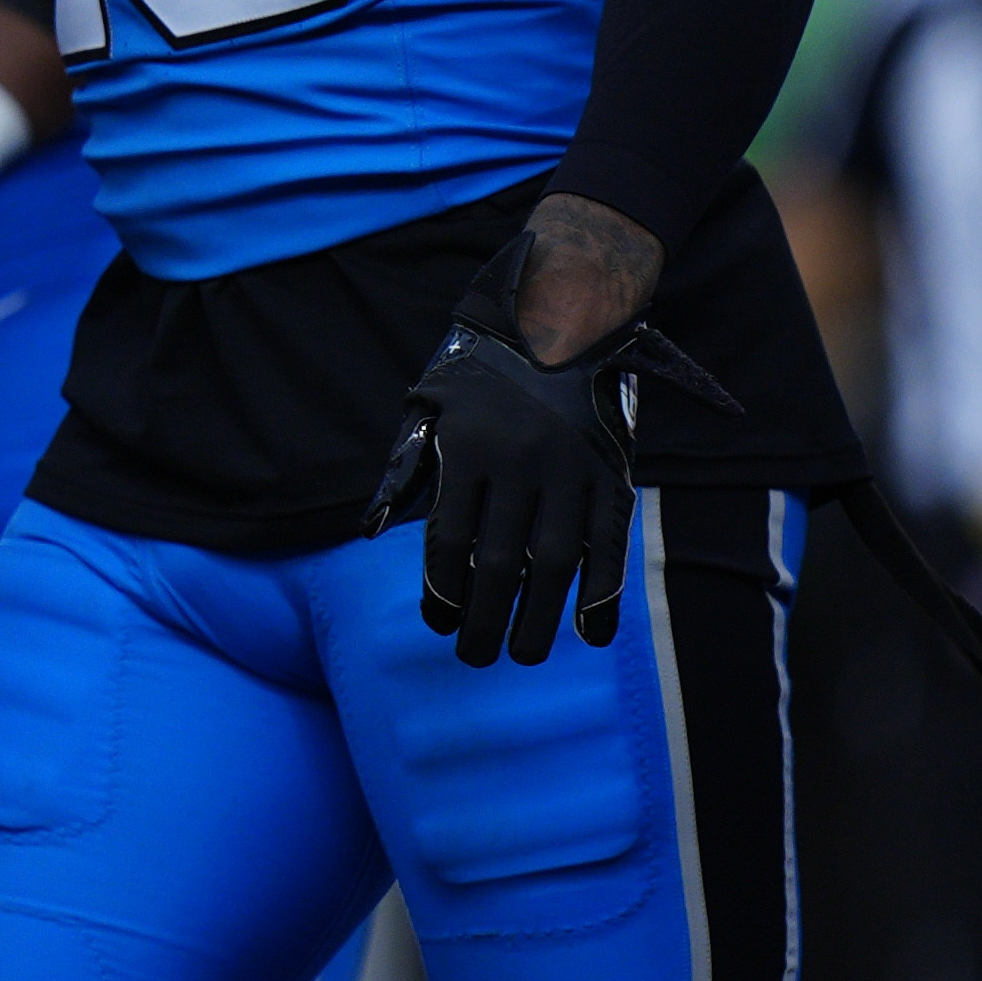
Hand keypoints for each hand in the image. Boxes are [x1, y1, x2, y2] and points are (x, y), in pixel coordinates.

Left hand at [366, 251, 731, 667]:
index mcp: (467, 449)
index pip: (448, 541)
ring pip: (554, 561)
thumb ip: (404, 468)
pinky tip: (590, 633)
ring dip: (539, 618)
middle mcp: (519, 462)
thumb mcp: (429, 409)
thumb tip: (371, 529)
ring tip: (525, 654)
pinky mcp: (610, 473)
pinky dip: (603, 593)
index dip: (440, 592)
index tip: (438, 624)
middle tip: (474, 658)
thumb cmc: (478, 378)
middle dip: (483, 620)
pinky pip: (609, 543)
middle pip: (498, 562)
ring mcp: (570, 470)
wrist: (558, 322)